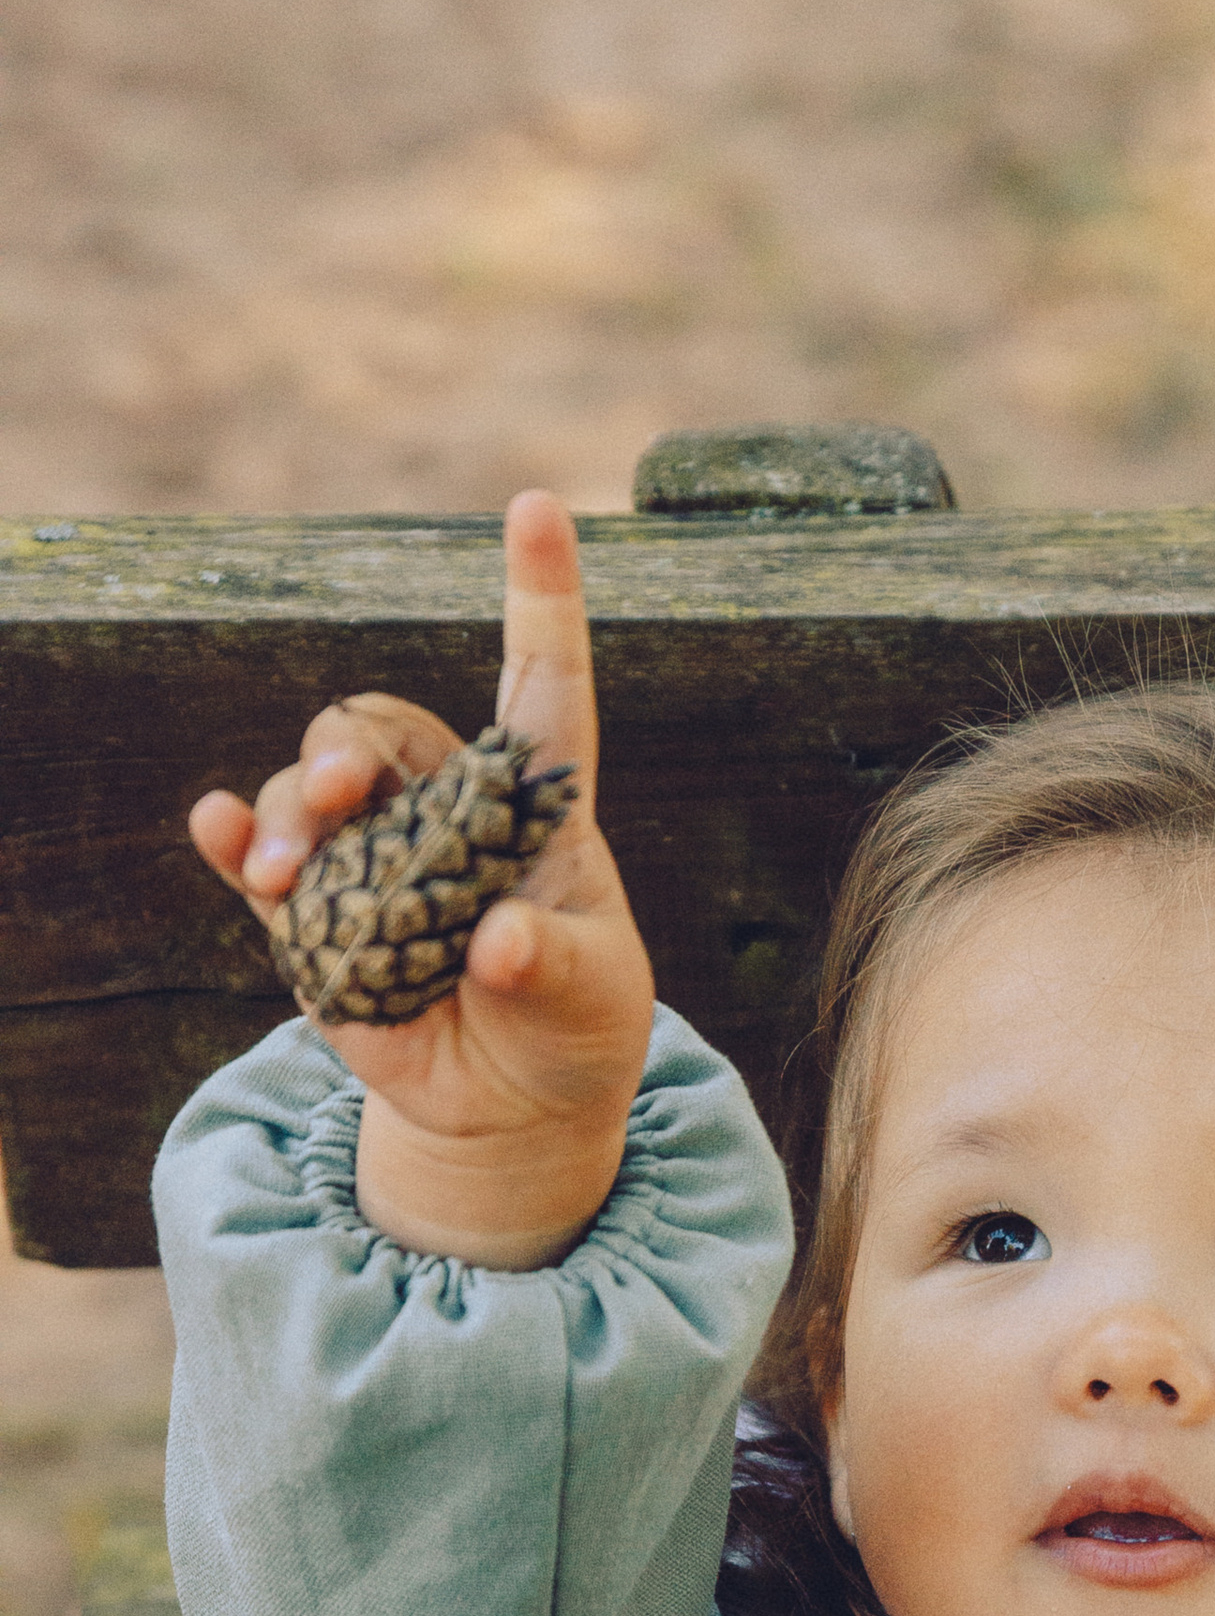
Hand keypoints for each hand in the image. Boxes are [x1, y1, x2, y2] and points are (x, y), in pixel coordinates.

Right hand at [189, 491, 654, 1265]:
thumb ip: (553, 963)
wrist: (510, 1110)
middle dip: (345, 747)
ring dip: (288, 814)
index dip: (541, 597)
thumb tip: (494, 945)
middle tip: (342, 793)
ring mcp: (371, 856)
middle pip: (376, 729)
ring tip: (287, 872)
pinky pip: (258, 858)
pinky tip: (219, 830)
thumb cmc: (574, 1027)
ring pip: (308, 789)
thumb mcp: (594, 998)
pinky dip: (234, 840)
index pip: (540, 684)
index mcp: (533, 804)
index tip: (539, 505)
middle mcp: (443, 809)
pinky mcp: (316, 915)